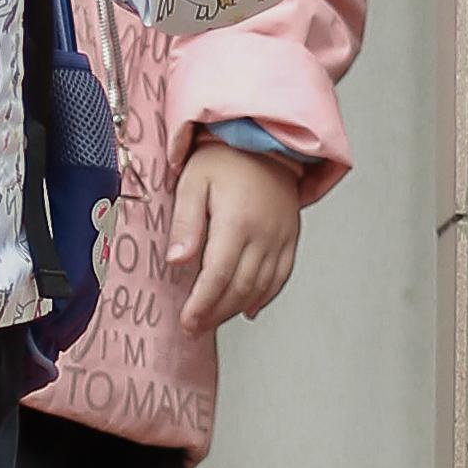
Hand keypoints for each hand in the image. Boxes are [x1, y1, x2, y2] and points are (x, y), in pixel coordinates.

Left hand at [167, 141, 303, 336]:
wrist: (265, 139)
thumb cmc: (224, 158)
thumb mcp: (192, 182)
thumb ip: (185, 223)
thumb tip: (177, 261)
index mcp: (237, 222)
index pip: (218, 276)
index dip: (202, 304)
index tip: (188, 321)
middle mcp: (264, 234)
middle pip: (240, 288)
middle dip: (216, 313)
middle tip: (196, 327)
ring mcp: (281, 237)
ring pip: (262, 286)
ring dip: (237, 308)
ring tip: (215, 319)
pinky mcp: (291, 237)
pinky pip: (282, 275)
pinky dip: (265, 296)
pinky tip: (249, 308)